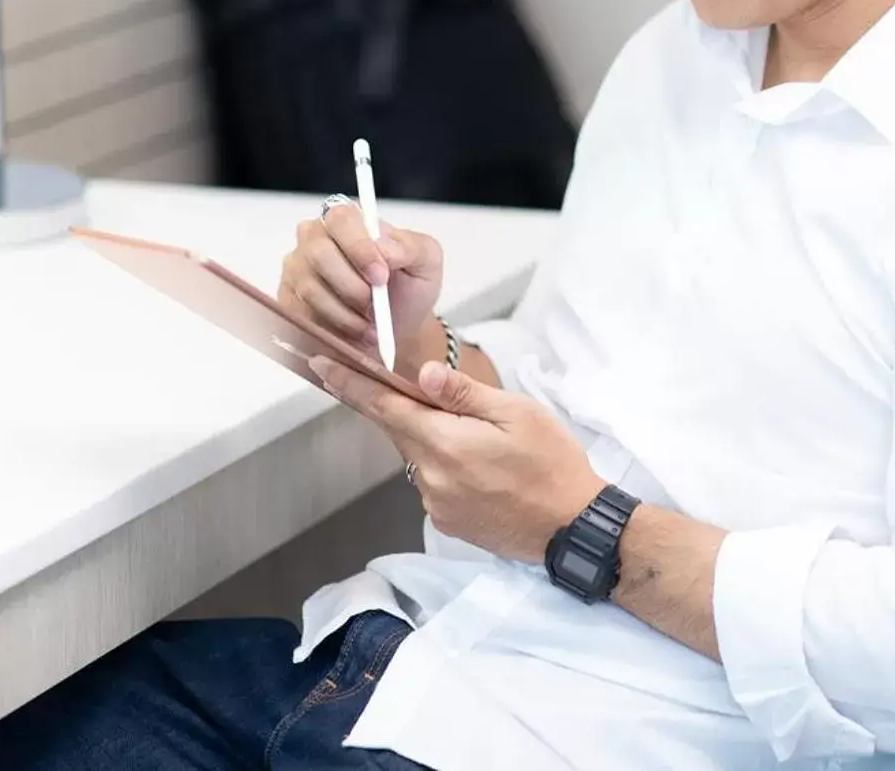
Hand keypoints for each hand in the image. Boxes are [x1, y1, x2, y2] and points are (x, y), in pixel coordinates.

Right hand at [278, 207, 442, 364]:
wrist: (396, 329)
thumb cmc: (408, 289)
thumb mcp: (426, 263)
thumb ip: (411, 247)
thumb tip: (385, 246)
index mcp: (349, 221)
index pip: (342, 219)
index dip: (359, 248)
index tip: (381, 276)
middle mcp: (315, 238)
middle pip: (318, 253)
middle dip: (351, 286)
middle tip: (375, 309)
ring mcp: (297, 269)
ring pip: (310, 289)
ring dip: (344, 315)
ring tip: (370, 329)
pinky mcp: (288, 301)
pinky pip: (300, 315)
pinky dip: (330, 330)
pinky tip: (351, 335)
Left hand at [312, 357, 604, 563]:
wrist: (573, 528)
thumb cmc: (552, 462)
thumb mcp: (518, 414)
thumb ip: (465, 394)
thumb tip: (425, 374)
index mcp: (445, 443)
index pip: (385, 407)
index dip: (351, 385)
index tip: (320, 366)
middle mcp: (431, 477)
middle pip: (401, 430)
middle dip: (402, 407)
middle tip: (424, 391)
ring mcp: (437, 505)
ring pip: (421, 458)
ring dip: (434, 440)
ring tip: (483, 441)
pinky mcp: (448, 523)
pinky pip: (435, 484)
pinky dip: (447, 467)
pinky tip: (484, 469)